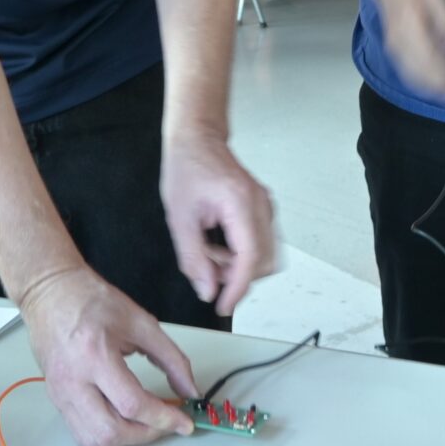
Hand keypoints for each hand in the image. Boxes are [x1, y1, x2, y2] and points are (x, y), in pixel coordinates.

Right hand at [18, 265, 196, 445]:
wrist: (51, 294)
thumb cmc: (92, 301)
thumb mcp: (141, 322)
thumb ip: (171, 358)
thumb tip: (189, 389)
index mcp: (95, 355)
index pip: (132, 403)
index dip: (163, 418)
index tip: (184, 422)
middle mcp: (73, 381)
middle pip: (110, 431)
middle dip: (146, 434)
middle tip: (167, 423)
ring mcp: (60, 394)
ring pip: (93, 439)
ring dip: (126, 439)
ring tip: (147, 423)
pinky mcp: (56, 399)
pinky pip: (82, 432)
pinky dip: (108, 435)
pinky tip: (125, 420)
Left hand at [161, 129, 274, 315]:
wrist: (197, 139)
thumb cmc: (187, 168)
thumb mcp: (180, 218)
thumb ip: (193, 258)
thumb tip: (208, 290)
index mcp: (240, 203)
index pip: (250, 257)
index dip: (238, 287)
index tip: (225, 306)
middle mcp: (260, 204)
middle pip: (263, 260)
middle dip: (237, 276)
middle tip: (209, 274)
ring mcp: (265, 205)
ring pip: (265, 254)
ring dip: (238, 265)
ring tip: (209, 254)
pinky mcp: (262, 208)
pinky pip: (260, 242)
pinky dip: (241, 253)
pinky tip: (218, 245)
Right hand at [365, 0, 444, 102]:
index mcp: (410, 27)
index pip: (433, 63)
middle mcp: (399, 43)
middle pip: (424, 77)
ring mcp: (394, 47)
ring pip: (416, 79)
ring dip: (437, 90)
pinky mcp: (394, 47)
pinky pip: (409, 73)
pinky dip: (425, 83)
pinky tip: (439, 84)